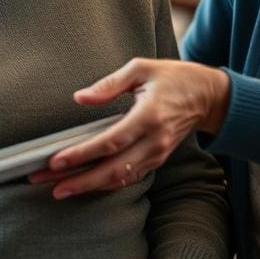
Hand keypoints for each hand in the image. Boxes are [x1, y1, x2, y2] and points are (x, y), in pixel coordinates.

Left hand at [28, 58, 228, 197]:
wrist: (208, 96)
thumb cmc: (173, 77)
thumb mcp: (141, 68)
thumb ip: (109, 84)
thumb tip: (80, 98)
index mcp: (149, 115)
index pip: (111, 141)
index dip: (82, 154)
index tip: (56, 161)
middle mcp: (154, 140)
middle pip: (113, 169)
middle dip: (80, 181)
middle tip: (51, 186)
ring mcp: (157, 153)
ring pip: (120, 178)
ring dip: (89, 186)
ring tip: (60, 189)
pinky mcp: (158, 159)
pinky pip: (129, 177)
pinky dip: (106, 184)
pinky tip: (86, 185)